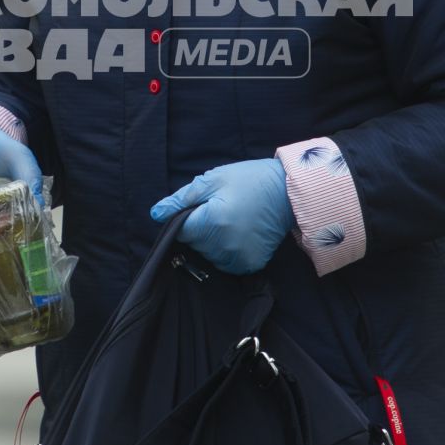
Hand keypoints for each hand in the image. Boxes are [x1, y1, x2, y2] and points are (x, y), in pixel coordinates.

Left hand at [149, 159, 292, 274]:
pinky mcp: (250, 264)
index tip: (200, 209)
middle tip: (220, 210)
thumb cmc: (248, 180)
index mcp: (211, 221)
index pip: (180, 232)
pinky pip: (227, 263)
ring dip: (213, 242)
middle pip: (195, 244)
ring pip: (209, 255)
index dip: (186, 219)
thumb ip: (181, 199)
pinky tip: (240, 234)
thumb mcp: (212, 180)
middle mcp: (223, 245)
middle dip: (200, 229)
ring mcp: (238, 258)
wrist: (288, 192)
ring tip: (231, 221)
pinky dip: (228, 252)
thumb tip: (156, 214)